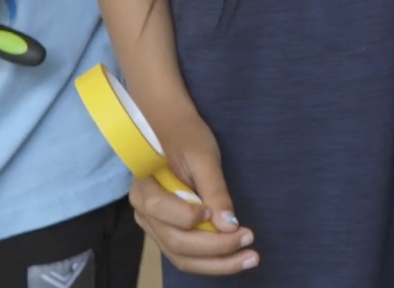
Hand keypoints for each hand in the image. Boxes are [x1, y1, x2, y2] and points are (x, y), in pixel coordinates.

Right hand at [132, 104, 257, 274]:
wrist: (173, 130)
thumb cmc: (187, 137)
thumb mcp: (204, 158)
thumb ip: (214, 191)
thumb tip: (229, 225)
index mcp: (145, 188)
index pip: (162, 212)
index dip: (191, 219)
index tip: (221, 215)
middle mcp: (143, 213)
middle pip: (176, 243)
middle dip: (215, 249)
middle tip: (250, 241)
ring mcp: (153, 226)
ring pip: (181, 257)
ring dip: (216, 264)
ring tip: (249, 258)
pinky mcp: (166, 232)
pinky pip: (185, 255)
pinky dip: (210, 261)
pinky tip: (234, 257)